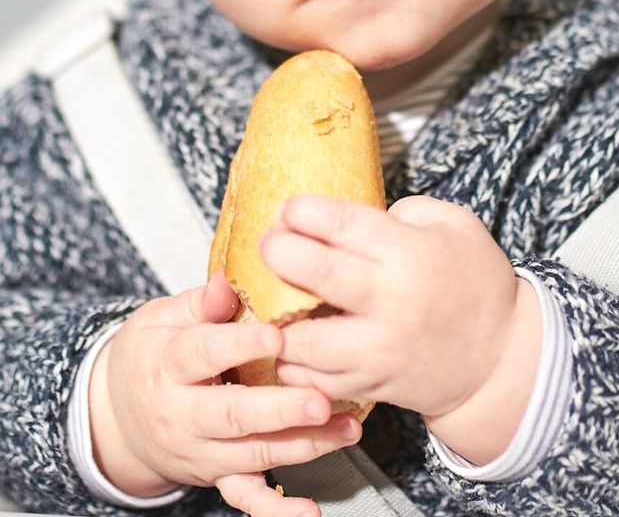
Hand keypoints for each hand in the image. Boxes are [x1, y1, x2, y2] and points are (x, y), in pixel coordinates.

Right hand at [89, 271, 362, 516]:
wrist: (115, 415)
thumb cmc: (150, 354)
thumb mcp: (161, 318)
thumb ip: (199, 302)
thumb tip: (227, 282)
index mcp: (169, 365)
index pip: (203, 354)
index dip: (240, 345)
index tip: (277, 335)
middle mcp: (184, 414)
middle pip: (232, 415)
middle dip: (280, 410)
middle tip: (320, 401)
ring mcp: (201, 451)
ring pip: (252, 453)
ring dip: (303, 444)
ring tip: (346, 428)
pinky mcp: (216, 475)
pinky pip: (246, 498)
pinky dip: (278, 511)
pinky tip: (310, 513)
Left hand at [260, 194, 517, 421]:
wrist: (500, 358)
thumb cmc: (475, 280)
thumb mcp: (454, 224)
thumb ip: (404, 212)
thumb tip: (352, 219)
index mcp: (410, 253)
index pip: (343, 224)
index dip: (303, 211)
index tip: (288, 209)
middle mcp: (391, 302)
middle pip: (316, 273)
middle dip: (278, 251)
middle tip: (268, 243)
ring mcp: (378, 350)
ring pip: (303, 340)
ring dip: (275, 318)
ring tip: (271, 298)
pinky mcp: (370, 384)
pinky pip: (313, 381)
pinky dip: (291, 362)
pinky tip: (288, 339)